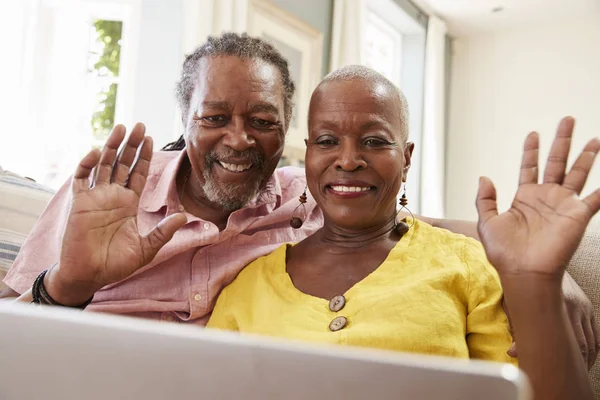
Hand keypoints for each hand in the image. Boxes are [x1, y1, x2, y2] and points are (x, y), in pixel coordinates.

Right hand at [47, 124, 186, 304]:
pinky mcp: (79, 204)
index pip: (137, 173)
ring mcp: (95, 198)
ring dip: (111, 147)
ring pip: (103, 165)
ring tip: (120, 128)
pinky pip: (81, 179)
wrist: (90, 276)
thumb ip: (163, 232)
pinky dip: (87, 165)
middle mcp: (112, 196)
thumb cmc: (116, 264)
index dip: (143, 156)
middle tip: (138, 124)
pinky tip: (96, 153)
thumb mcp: (146, 248)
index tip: (150, 137)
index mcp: (128, 203)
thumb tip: (183, 217)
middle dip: (130, 144)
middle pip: (122, 163)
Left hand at [476, 117, 599, 278]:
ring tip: (594, 139)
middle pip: (556, 162)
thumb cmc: (504, 252)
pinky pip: (596, 198)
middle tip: (567, 119)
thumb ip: (485, 199)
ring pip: (577, 173)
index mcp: (524, 197)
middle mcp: (546, 197)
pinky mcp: (578, 216)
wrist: (522, 272)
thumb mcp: (487, 222)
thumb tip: (484, 176)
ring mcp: (563, 205)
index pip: (529, 167)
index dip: (531, 150)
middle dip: (562, 141)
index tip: (533, 133)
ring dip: (586, 156)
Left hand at [503, 272, 599, 368]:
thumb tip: (513, 352)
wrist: (539, 259)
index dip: (559, 360)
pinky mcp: (588, 307)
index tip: (551, 371)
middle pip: (582, 344)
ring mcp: (584, 307)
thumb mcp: (516, 301)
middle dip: (575, 364)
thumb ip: (517, 326)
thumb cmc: (523, 280)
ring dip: (584, 360)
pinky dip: (590, 350)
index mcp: (559, 303)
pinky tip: (583, 359)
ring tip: (573, 372)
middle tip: (564, 376)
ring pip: (591, 342)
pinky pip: (594, 334)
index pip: (565, 340)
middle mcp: (576, 305)